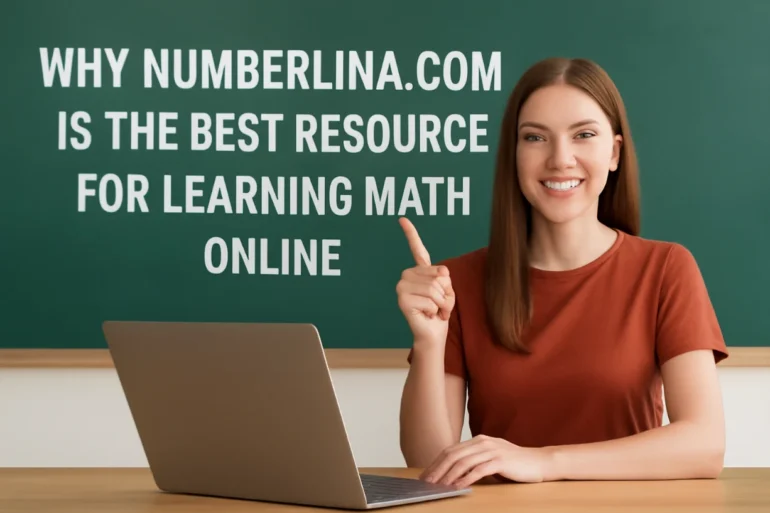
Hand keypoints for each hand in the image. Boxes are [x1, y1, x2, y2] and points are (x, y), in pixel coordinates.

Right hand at [396, 217, 455, 345]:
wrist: (434, 333)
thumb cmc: (440, 311)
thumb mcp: (447, 290)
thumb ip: (444, 278)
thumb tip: (441, 272)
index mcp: (419, 270)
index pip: (416, 249)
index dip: (410, 233)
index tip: (402, 219)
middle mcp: (407, 275)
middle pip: (439, 275)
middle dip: (446, 292)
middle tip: (439, 304)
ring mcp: (401, 287)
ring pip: (435, 288)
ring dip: (443, 303)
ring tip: (436, 310)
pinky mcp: (402, 300)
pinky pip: (430, 300)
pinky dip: (436, 310)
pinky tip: (428, 315)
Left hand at [419, 435, 555, 488]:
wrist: (539, 462)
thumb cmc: (514, 464)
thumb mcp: (491, 458)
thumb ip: (474, 461)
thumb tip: (453, 473)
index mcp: (478, 440)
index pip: (451, 451)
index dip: (436, 463)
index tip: (426, 476)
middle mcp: (483, 442)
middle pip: (453, 455)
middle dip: (437, 469)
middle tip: (427, 483)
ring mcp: (491, 450)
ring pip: (463, 462)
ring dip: (448, 475)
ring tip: (439, 486)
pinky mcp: (500, 461)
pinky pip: (478, 470)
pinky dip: (466, 478)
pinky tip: (458, 486)